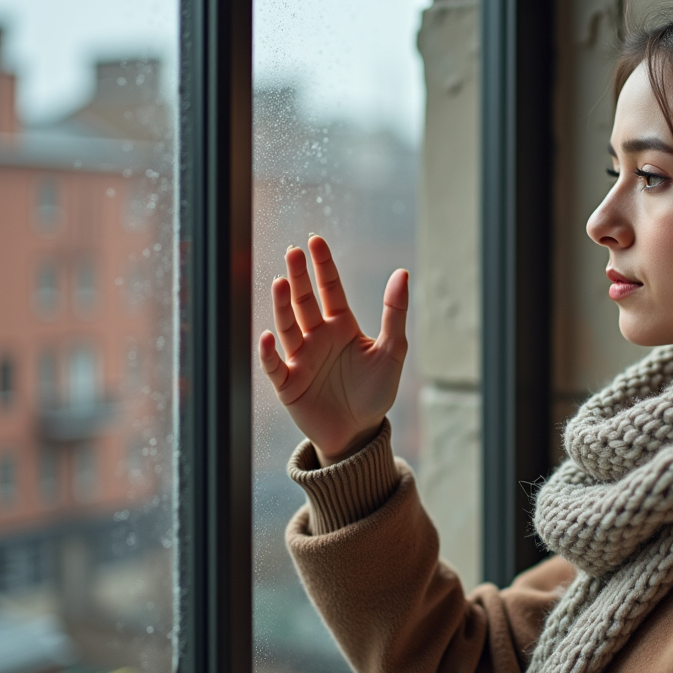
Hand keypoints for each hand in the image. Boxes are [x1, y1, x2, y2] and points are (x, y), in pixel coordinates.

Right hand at [258, 234, 408, 467]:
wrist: (359, 432)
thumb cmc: (375, 392)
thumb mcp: (391, 351)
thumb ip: (394, 313)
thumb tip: (402, 273)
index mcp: (341, 326)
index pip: (330, 289)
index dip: (322, 266)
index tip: (315, 240)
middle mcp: (317, 337)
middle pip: (305, 301)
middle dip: (299, 277)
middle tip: (293, 252)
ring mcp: (300, 359)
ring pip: (288, 326)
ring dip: (283, 306)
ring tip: (281, 283)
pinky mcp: (289, 384)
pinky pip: (276, 366)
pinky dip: (271, 352)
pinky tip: (270, 336)